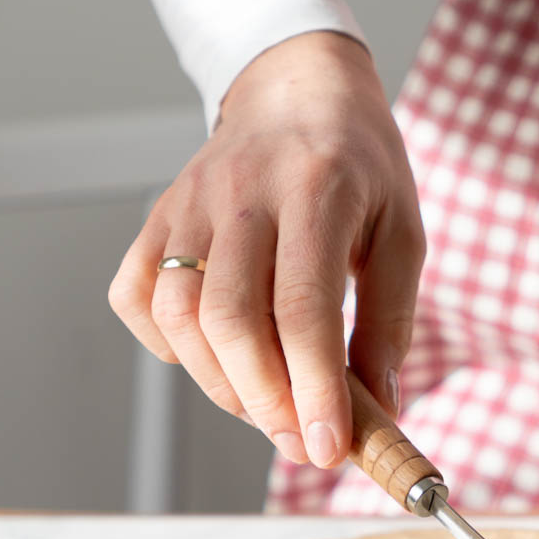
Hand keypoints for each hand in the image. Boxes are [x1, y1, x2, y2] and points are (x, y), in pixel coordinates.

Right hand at [109, 30, 425, 467]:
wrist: (297, 91)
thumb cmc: (359, 167)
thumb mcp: (401, 233)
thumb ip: (389, 322)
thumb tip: (377, 410)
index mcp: (315, 188)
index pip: (303, 307)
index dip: (312, 388)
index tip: (327, 448)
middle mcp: (241, 192)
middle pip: (228, 318)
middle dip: (264, 400)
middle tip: (299, 441)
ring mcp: (188, 203)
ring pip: (177, 314)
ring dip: (219, 384)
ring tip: (266, 407)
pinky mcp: (156, 218)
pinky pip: (137, 297)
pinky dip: (168, 346)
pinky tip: (213, 357)